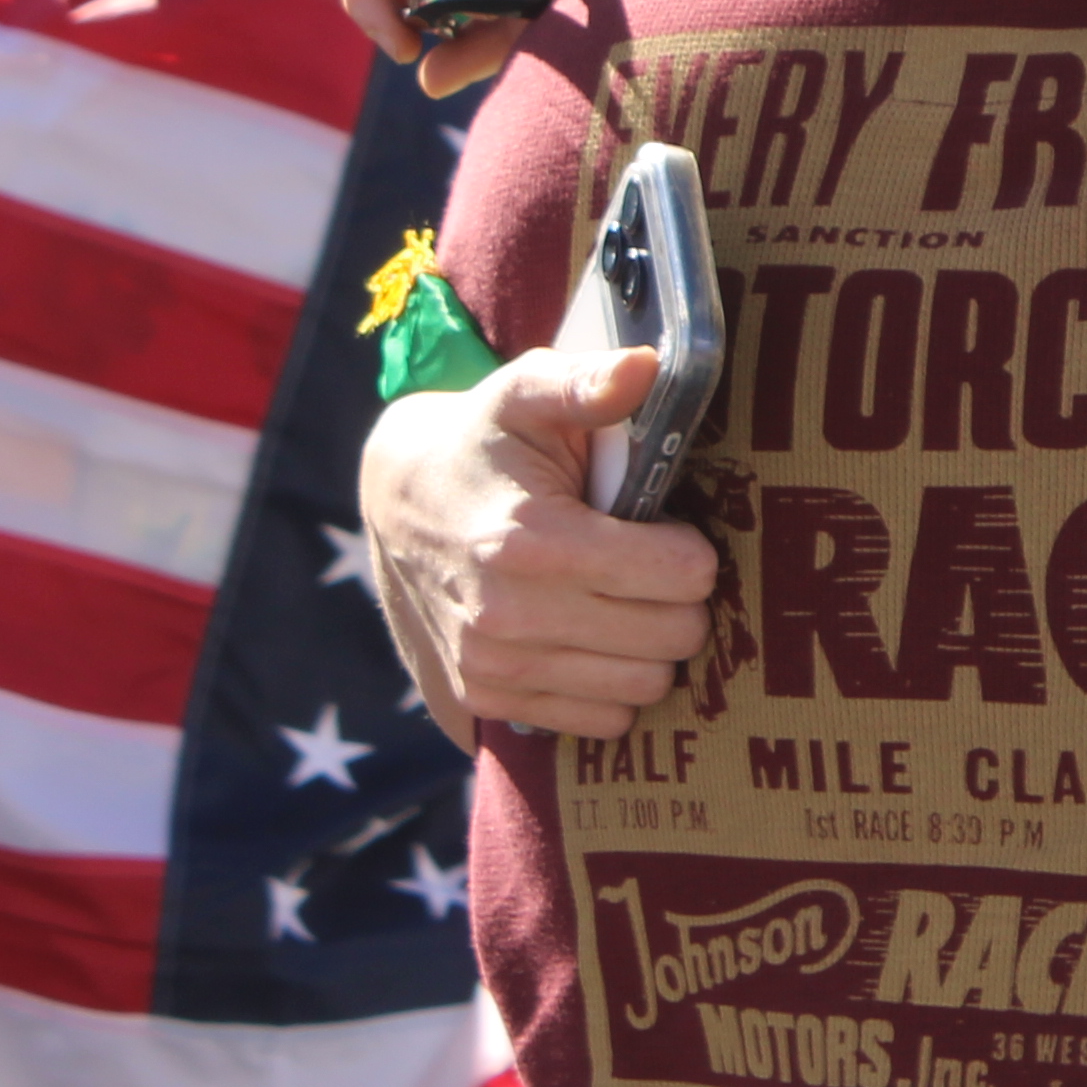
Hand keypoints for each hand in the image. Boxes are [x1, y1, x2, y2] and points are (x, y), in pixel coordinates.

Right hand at [361, 343, 718, 741]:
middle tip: (653, 565)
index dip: (689, 548)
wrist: (397, 501)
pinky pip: (603, 720)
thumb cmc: (483, 442)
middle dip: (680, 598)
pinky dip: (612, 685)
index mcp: (531, 542)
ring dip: (651, 646)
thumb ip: (586, 382)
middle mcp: (510, 617)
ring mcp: (497, 667)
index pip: (682, 576)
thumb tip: (645, 366)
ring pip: (646, 686)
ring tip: (623, 599)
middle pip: (674, 636)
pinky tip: (591, 637)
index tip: (664, 528)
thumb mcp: (526, 394)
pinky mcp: (489, 700)